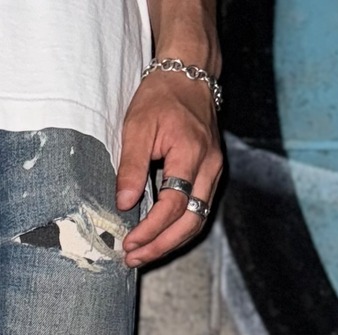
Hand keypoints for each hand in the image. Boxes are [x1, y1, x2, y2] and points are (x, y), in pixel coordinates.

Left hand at [115, 69, 223, 268]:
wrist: (189, 73)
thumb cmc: (161, 96)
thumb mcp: (137, 126)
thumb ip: (131, 167)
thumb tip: (123, 204)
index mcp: (191, 153)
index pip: (173, 205)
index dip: (150, 229)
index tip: (129, 242)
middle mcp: (210, 166)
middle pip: (192, 221)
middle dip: (162, 245)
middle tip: (134, 258)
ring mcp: (214, 170)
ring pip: (198, 219)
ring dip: (171, 242)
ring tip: (143, 254)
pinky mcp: (210, 173)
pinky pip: (198, 209)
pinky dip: (179, 228)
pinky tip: (158, 236)